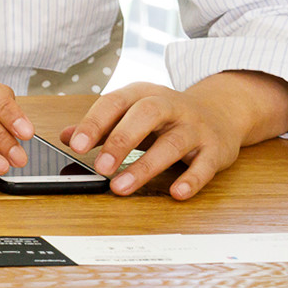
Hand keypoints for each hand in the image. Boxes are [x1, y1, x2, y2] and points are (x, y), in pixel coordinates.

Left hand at [60, 71, 287, 199]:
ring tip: (121, 187)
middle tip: (99, 168)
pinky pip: (204, 165)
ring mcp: (195, 127)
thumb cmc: (166, 117)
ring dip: (145, 166)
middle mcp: (170, 106)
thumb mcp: (132, 113)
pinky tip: (176, 193)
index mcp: (143, 94)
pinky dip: (191, 179)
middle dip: (120, 141)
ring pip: (171, 143)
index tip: (76, 146)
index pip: (114, 103)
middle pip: (144, 116)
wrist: (220, 112)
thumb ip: (101, 125)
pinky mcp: (215, 149)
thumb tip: (67, 136)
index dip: (94, 123)